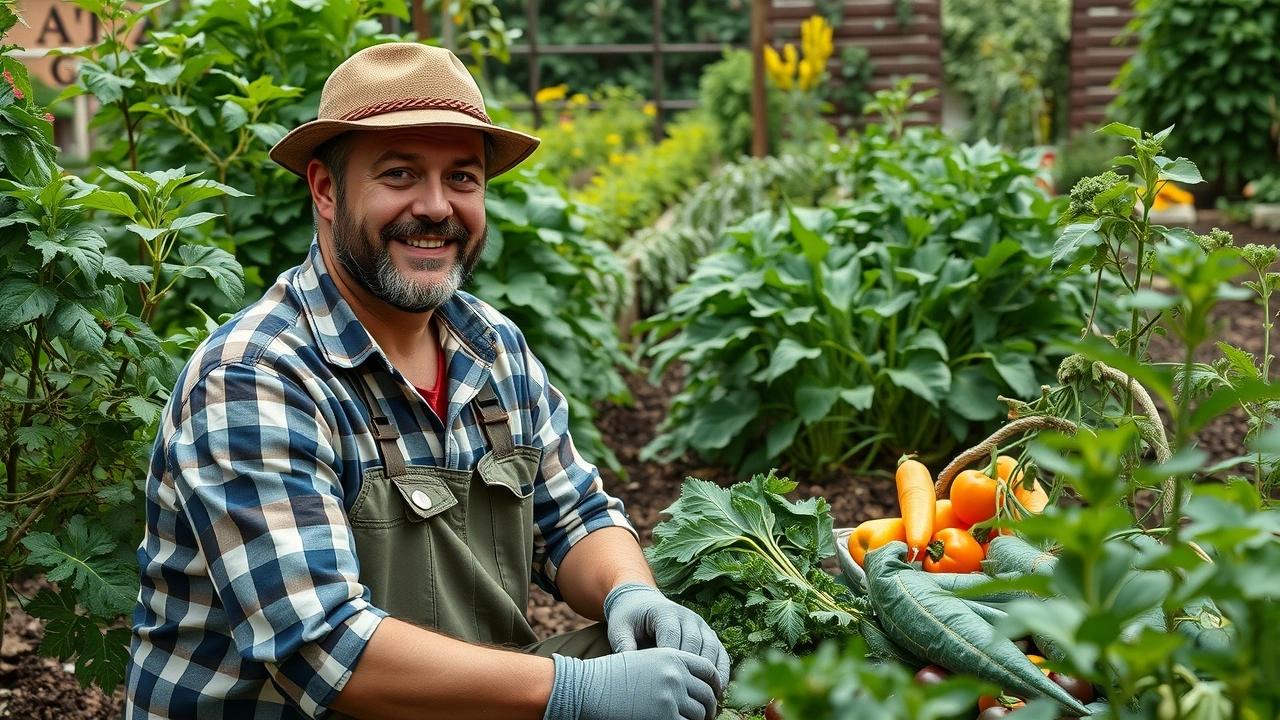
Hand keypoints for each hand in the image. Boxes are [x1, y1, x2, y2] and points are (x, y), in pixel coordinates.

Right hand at [543, 648, 720, 719]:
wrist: (588, 688)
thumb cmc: (613, 677)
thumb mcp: (645, 662)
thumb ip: (672, 669)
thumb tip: (697, 687)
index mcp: (672, 655)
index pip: (709, 669)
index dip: (715, 685)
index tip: (713, 695)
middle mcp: (675, 673)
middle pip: (707, 694)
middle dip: (709, 708)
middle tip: (706, 715)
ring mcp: (670, 696)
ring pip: (700, 714)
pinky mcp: (664, 716)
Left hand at [603, 583, 730, 690]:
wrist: (642, 602)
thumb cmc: (630, 619)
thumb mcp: (620, 628)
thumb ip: (623, 645)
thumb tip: (628, 667)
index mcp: (664, 612)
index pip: (672, 636)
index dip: (671, 660)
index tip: (668, 683)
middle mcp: (687, 616)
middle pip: (694, 643)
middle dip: (692, 669)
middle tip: (688, 695)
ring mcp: (700, 624)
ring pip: (711, 647)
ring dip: (710, 671)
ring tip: (707, 696)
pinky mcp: (708, 633)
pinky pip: (720, 650)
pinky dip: (721, 668)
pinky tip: (719, 688)